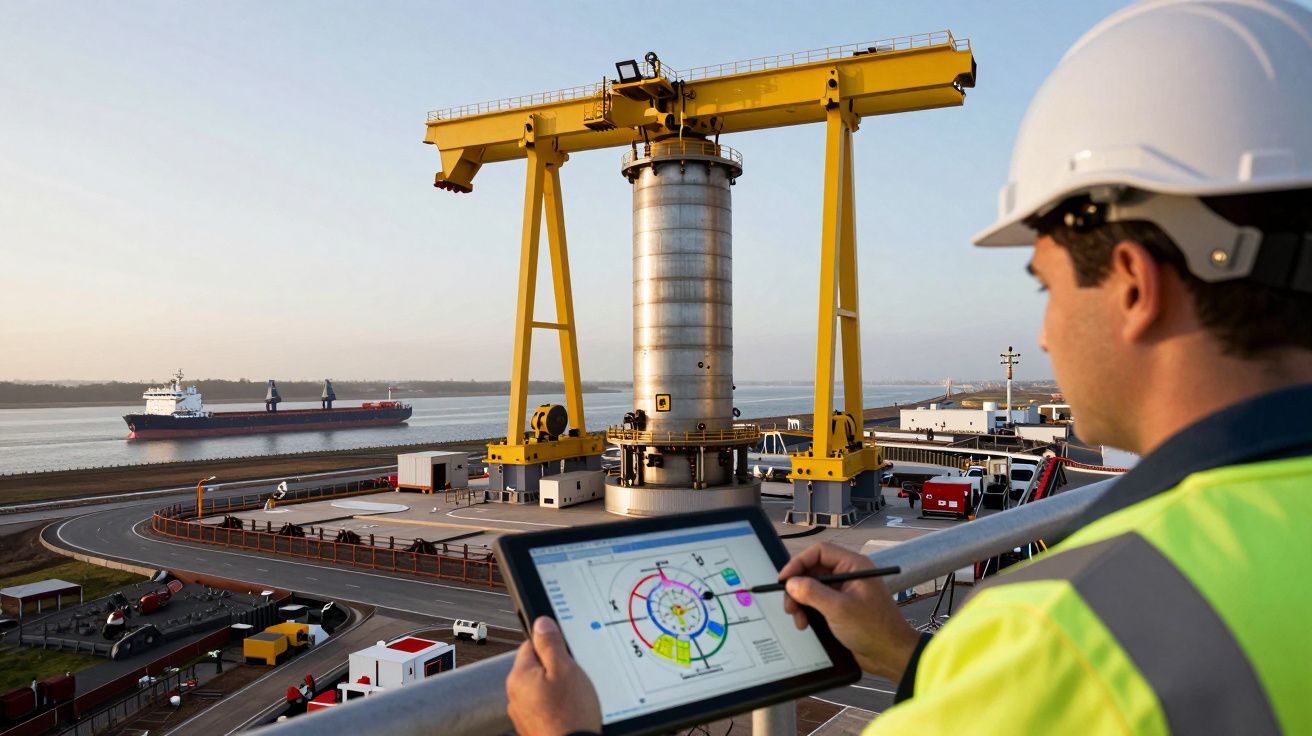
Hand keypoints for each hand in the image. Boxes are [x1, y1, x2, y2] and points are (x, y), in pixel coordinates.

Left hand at [506, 616, 601, 735]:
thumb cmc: (570, 714)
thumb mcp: (565, 669)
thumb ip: (551, 644)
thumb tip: (541, 623)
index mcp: (519, 676)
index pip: (530, 645)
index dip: (552, 647)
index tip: (565, 654)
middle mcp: (515, 695)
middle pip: (536, 668)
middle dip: (555, 670)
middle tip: (573, 678)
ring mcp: (522, 713)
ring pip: (541, 688)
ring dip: (555, 689)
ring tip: (573, 698)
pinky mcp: (531, 726)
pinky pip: (543, 707)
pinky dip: (555, 707)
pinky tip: (569, 711)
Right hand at [780, 542, 919, 680]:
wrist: (890, 655)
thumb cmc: (873, 629)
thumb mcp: (838, 609)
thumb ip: (812, 592)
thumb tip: (791, 583)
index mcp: (854, 566)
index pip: (819, 552)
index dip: (799, 562)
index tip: (784, 579)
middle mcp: (849, 575)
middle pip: (813, 570)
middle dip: (798, 587)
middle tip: (789, 606)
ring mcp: (844, 592)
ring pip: (812, 587)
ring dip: (801, 602)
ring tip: (799, 619)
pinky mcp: (841, 607)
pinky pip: (818, 602)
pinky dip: (808, 611)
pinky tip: (805, 624)